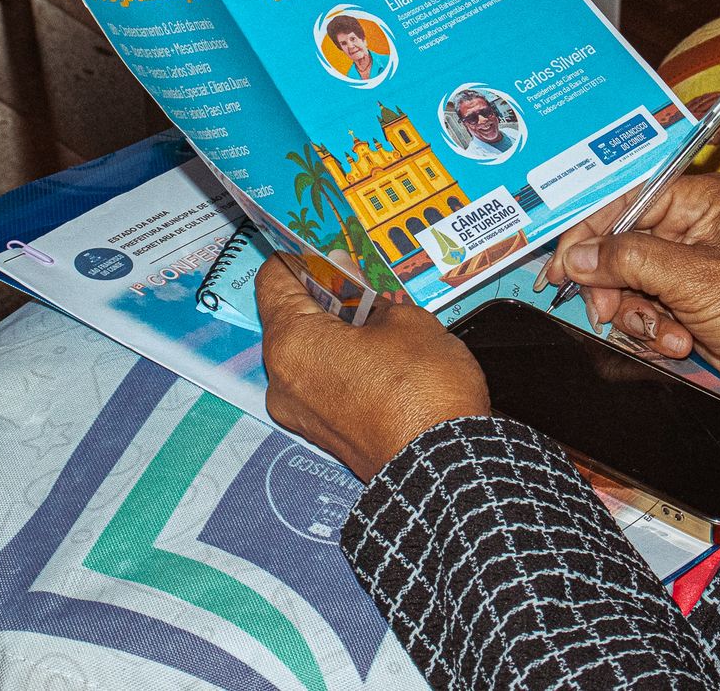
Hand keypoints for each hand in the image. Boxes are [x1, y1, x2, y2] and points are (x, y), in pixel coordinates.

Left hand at [256, 256, 490, 480]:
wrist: (446, 469)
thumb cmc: (425, 394)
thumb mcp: (408, 319)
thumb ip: (372, 295)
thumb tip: (358, 285)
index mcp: (291, 343)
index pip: (273, 279)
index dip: (300, 256)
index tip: (324, 249)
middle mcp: (283, 381)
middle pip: (289, 317)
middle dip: (324, 294)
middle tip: (363, 280)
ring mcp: (301, 413)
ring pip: (307, 351)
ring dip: (336, 329)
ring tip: (381, 316)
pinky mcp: (324, 433)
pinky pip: (321, 382)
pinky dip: (342, 361)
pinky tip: (382, 351)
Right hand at [539, 172, 719, 408]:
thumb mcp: (694, 278)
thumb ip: (629, 260)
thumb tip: (579, 256)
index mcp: (699, 201)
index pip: (624, 202)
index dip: (589, 234)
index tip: (565, 266)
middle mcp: (691, 229)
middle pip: (619, 247)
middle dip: (613, 285)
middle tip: (608, 310)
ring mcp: (688, 269)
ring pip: (628, 284)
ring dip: (638, 315)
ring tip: (669, 334)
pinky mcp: (687, 305)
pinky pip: (646, 312)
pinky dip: (655, 331)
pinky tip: (681, 343)